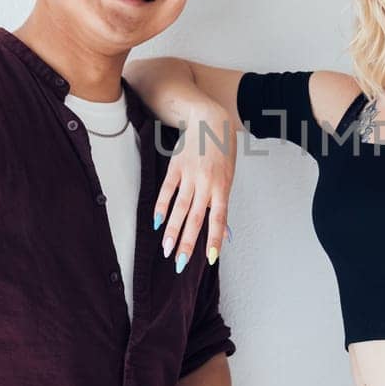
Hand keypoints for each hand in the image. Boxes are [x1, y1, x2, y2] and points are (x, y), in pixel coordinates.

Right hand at [156, 104, 236, 270]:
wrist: (211, 123)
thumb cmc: (222, 154)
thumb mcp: (228, 179)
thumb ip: (222, 207)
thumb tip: (226, 235)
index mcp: (222, 188)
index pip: (219, 218)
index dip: (214, 238)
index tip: (210, 258)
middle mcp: (206, 183)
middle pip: (196, 218)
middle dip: (187, 242)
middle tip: (179, 262)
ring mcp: (190, 175)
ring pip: (179, 207)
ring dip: (171, 230)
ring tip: (166, 249)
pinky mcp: (176, 167)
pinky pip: (167, 190)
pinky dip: (161, 206)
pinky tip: (156, 222)